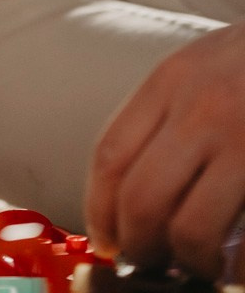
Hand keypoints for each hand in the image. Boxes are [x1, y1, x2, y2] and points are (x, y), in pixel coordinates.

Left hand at [85, 21, 244, 279]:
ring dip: (189, 260)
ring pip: (191, 228)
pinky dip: (238, 268)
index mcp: (171, 79)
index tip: (106, 239)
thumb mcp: (202, 61)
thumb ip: (168, 107)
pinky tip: (239, 266)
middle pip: (141, 198)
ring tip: (199, 264)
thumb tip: (130, 184)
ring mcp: (244, 138)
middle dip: (139, 245)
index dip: (99, 209)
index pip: (111, 155)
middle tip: (151, 261)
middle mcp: (201, 107)